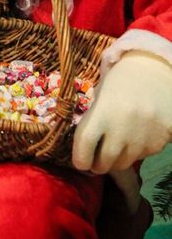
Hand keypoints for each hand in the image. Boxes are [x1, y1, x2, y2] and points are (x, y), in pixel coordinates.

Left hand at [73, 51, 171, 172]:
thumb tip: (84, 154)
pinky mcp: (159, 142)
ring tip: (117, 145)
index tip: (81, 162)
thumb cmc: (120, 85)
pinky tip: (136, 135)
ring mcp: (142, 137)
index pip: (84, 145)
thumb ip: (93, 124)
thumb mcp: (100, 99)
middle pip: (104, 162)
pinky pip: (142, 156)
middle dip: (98, 165)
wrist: (154, 74)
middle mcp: (122, 127)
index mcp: (102, 112)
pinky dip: (135, 152)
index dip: (80, 159)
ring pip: (124, 163)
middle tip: (97, 160)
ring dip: (117, 159)